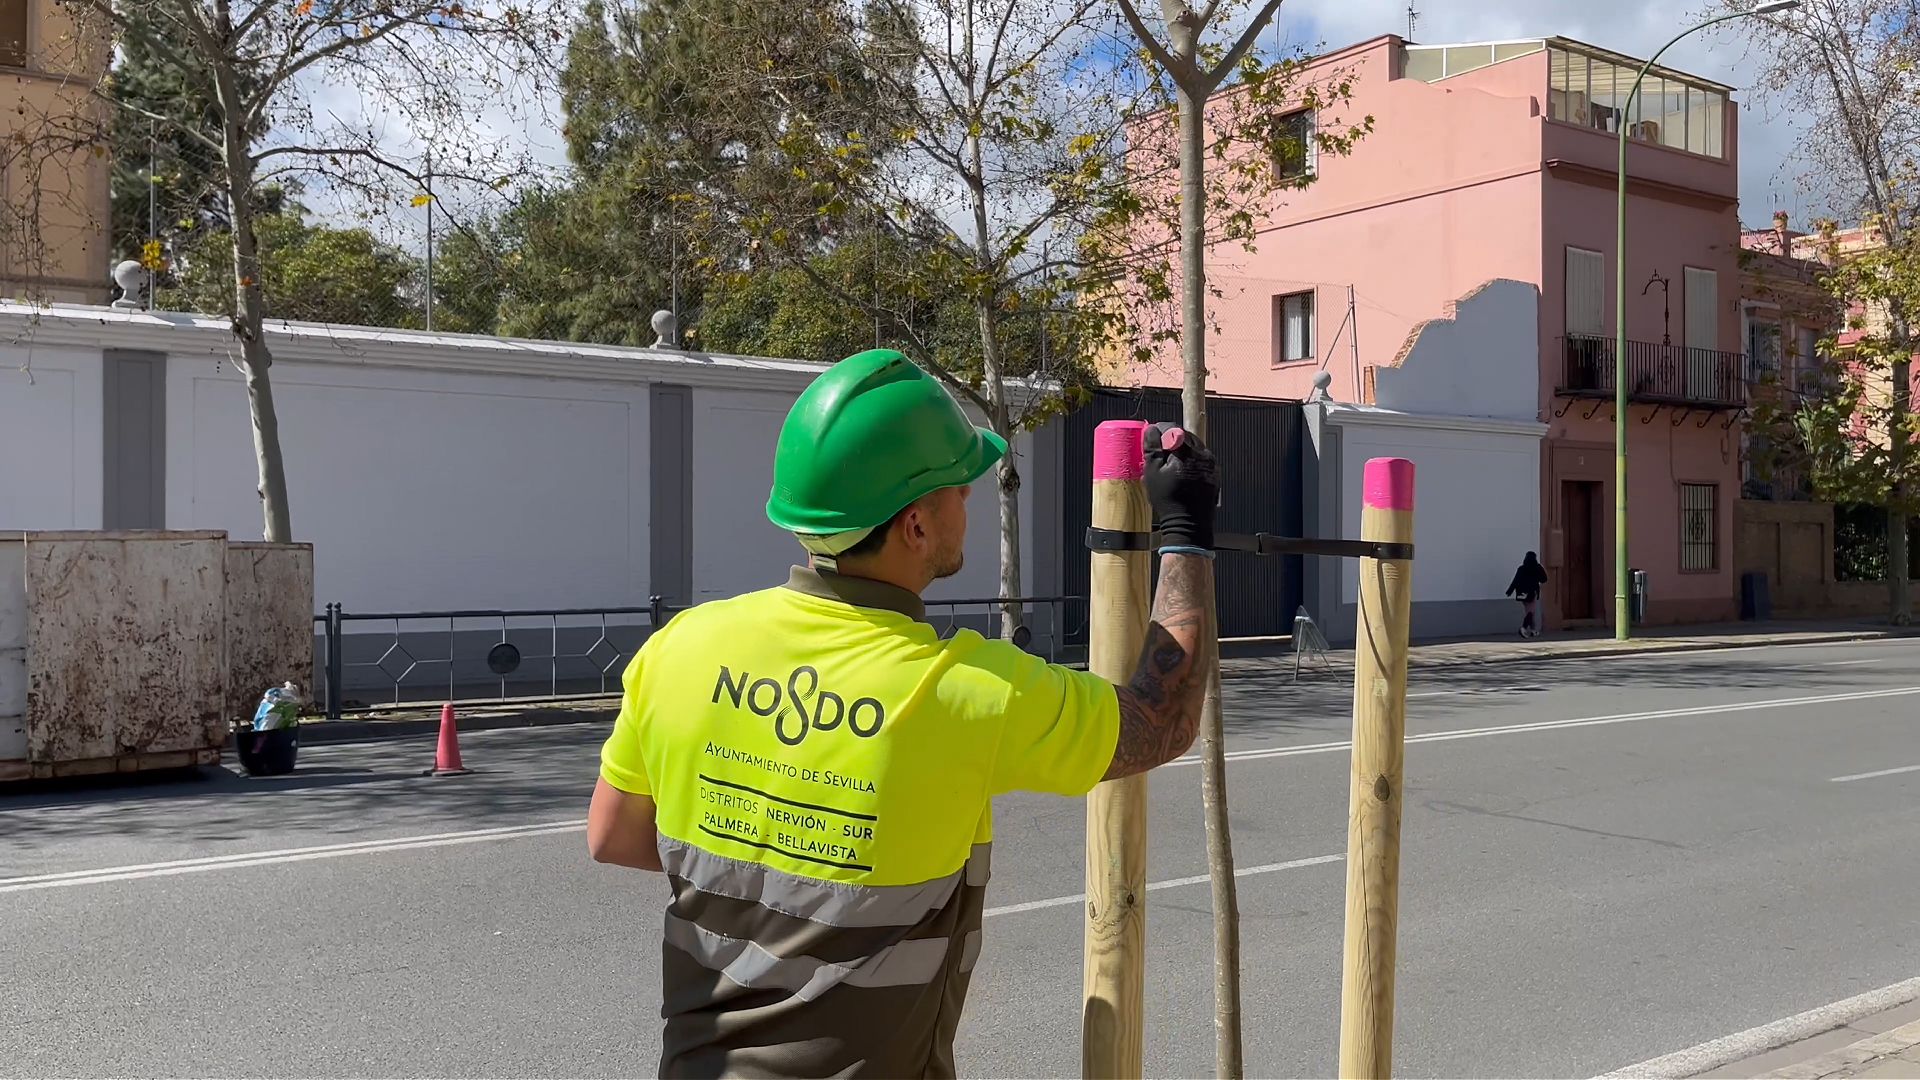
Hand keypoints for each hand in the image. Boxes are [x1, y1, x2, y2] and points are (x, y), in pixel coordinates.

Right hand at [1143, 422, 1217, 550]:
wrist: (1190, 525)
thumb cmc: (1169, 500)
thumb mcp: (1152, 473)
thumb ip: (1152, 448)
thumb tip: (1152, 428)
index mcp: (1188, 452)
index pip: (1173, 429)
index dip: (1160, 433)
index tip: (1153, 442)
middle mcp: (1204, 454)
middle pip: (1186, 436)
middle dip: (1172, 441)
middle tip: (1160, 455)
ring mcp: (1212, 464)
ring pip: (1194, 447)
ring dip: (1182, 451)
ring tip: (1170, 467)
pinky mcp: (1214, 474)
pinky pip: (1201, 460)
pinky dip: (1191, 462)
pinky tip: (1181, 475)